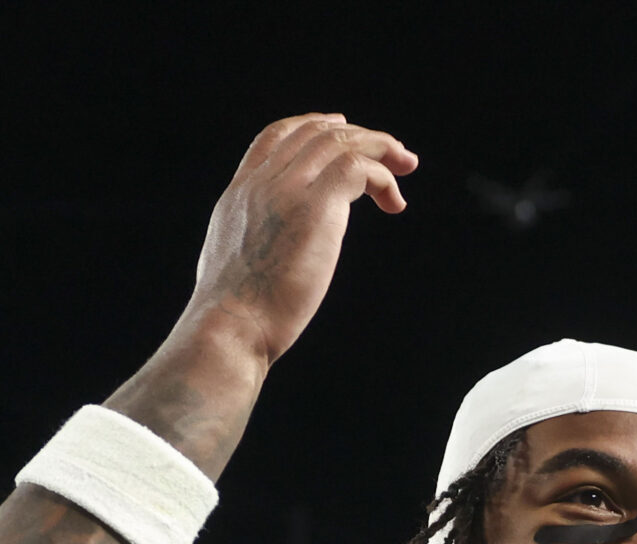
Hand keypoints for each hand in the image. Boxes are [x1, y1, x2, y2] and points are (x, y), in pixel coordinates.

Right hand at [189, 113, 416, 366]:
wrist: (230, 325)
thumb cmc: (234, 316)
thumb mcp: (234, 263)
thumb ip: (255, 242)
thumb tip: (271, 254)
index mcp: (240, 192)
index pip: (275, 137)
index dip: (311, 125)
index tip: (341, 128)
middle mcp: (262, 182)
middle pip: (314, 133)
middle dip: (357, 135)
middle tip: (391, 152)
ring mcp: (287, 189)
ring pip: (339, 143)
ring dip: (379, 149)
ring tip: (405, 166)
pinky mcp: (315, 207)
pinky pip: (358, 167)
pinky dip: (383, 177)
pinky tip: (395, 203)